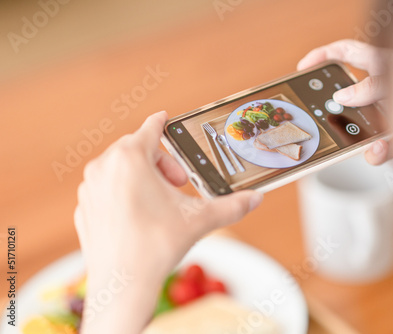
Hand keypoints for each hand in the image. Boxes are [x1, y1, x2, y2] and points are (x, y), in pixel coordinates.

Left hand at [75, 111, 262, 333]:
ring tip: (159, 201)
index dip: (162, 122)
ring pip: (119, 168)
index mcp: (131, 159)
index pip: (150, 128)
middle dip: (161, 162)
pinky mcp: (84, 208)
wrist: (122, 285)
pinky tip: (139, 216)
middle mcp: (104, 167)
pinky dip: (123, 193)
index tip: (165, 118)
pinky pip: (106, 189)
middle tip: (179, 183)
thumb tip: (255, 199)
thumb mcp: (199, 219)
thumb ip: (231, 206)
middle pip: (136, 149)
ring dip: (141, 176)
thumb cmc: (157, 245)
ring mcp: (90, 188)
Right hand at [298, 39, 391, 164]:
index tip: (303, 67)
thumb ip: (372, 86)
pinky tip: (377, 151)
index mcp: (383, 66)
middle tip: (314, 115)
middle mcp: (385, 89)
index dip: (323, 55)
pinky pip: (382, 148)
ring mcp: (392, 113)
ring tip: (340, 140)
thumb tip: (342, 96)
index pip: (347, 52)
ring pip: (360, 128)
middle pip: (347, 94)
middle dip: (330, 107)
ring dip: (350, 137)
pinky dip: (378, 153)